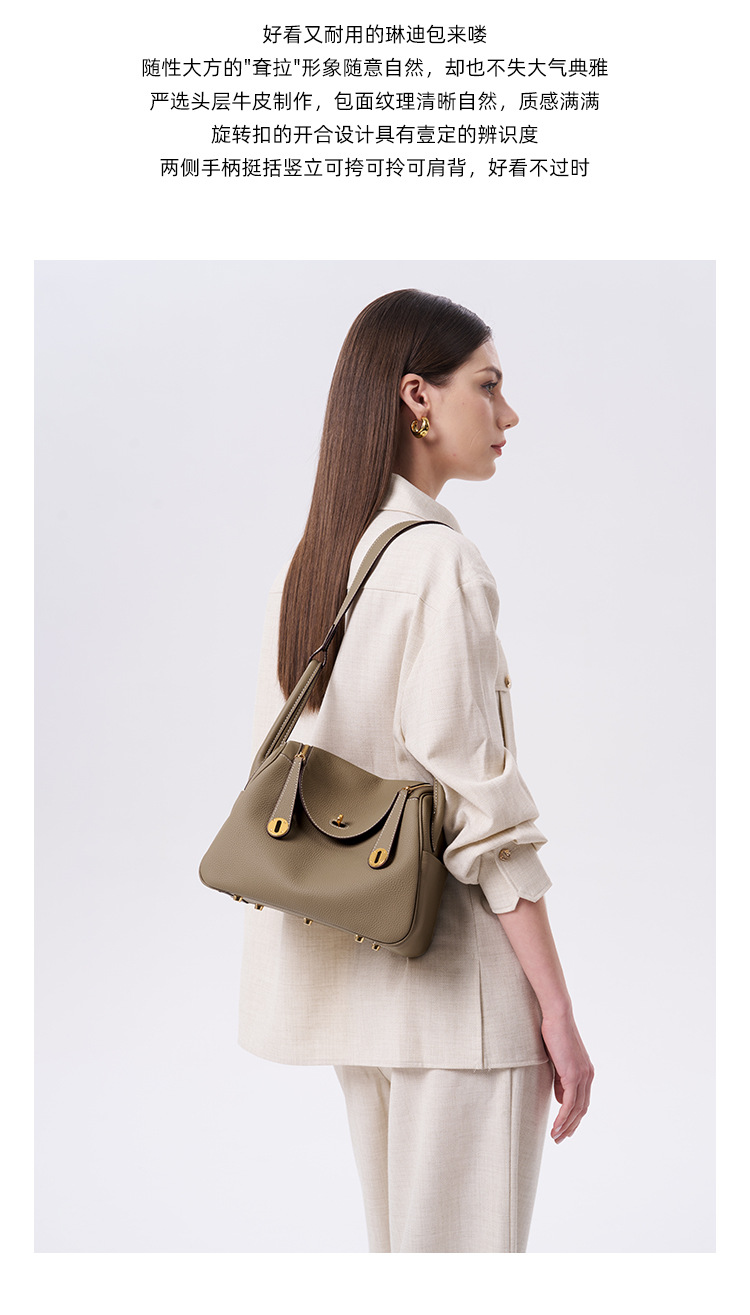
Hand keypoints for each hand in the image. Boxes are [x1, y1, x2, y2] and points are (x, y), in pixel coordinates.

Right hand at [540, 1008, 593, 1142]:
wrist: (558, 1017)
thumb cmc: (554, 1035)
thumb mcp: (558, 1062)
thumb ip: (561, 1081)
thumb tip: (560, 1099)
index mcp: (586, 1073)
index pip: (583, 1101)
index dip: (574, 1118)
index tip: (565, 1130)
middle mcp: (588, 1076)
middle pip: (582, 1109)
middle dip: (571, 1126)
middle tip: (559, 1139)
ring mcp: (583, 1076)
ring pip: (576, 1109)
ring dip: (566, 1126)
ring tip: (555, 1137)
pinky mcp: (573, 1075)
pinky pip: (569, 1103)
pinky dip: (563, 1117)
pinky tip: (556, 1126)